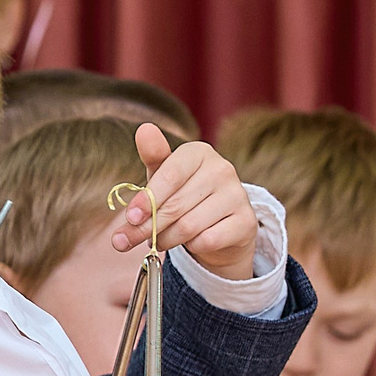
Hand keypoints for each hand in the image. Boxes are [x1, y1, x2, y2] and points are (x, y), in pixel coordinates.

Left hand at [110, 126, 259, 277]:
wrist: (220, 225)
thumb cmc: (183, 195)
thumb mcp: (163, 177)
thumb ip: (151, 157)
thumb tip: (144, 129)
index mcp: (199, 152)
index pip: (170, 174)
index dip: (147, 199)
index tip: (130, 217)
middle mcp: (223, 169)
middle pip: (175, 205)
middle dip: (148, 227)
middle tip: (131, 238)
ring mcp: (237, 195)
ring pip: (188, 226)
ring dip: (166, 239)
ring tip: (160, 239)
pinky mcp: (245, 221)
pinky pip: (207, 240)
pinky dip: (192, 246)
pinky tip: (190, 242)